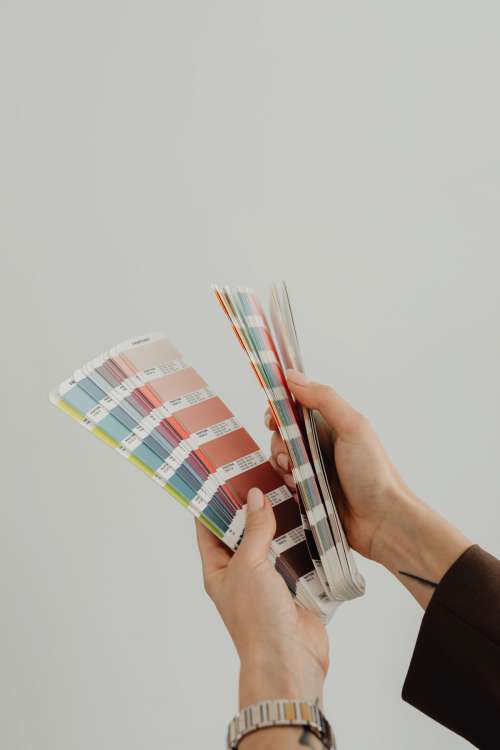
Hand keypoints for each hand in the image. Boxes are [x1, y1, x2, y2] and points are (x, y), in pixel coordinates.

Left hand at [196, 487, 328, 710]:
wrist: (290, 662)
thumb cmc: (258, 621)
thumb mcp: (250, 566)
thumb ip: (255, 530)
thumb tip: (255, 497)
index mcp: (219, 570)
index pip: (210, 529)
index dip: (214, 504)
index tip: (223, 476)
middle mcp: (242, 574)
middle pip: (245, 533)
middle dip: (254, 509)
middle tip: (263, 478)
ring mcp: (269, 581)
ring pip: (274, 543)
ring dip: (282, 524)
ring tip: (289, 492)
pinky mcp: (295, 588)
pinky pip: (299, 558)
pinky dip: (304, 542)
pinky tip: (310, 521)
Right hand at [268, 369, 470, 607]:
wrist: (384, 523)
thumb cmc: (374, 473)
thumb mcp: (353, 427)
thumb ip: (324, 399)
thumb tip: (293, 376)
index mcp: (332, 425)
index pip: (297, 407)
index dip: (280, 409)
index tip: (272, 417)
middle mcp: (321, 445)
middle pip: (283, 433)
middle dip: (279, 440)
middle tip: (290, 454)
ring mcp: (314, 470)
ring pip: (281, 458)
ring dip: (282, 463)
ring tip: (297, 475)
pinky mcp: (308, 494)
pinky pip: (284, 483)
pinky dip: (285, 483)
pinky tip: (297, 489)